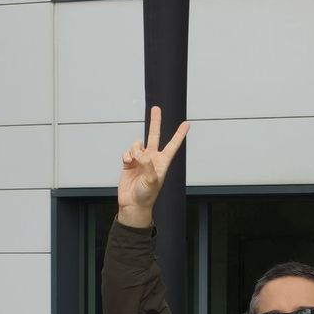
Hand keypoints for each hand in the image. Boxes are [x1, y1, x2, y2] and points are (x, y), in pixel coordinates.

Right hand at [117, 104, 188, 228]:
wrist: (132, 204)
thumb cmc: (146, 196)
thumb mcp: (152, 181)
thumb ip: (147, 164)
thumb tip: (140, 153)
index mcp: (162, 162)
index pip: (173, 145)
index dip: (179, 134)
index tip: (186, 123)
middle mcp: (152, 159)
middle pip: (154, 136)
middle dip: (155, 122)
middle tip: (156, 108)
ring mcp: (140, 160)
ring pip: (137, 144)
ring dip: (134, 149)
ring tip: (134, 160)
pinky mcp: (129, 163)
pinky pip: (127, 152)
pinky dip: (126, 156)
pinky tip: (127, 163)